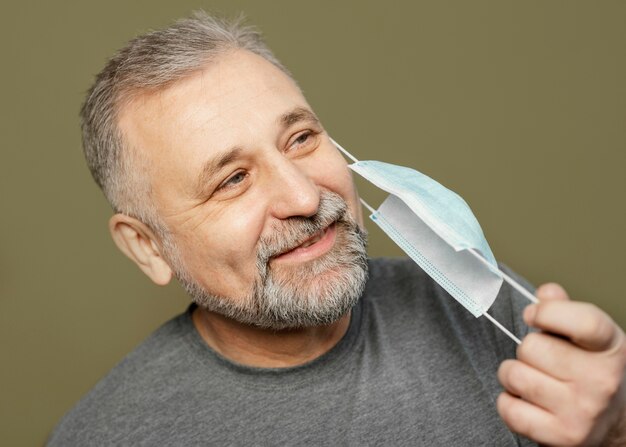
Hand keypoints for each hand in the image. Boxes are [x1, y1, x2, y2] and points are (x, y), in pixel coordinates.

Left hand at [497, 283, 625, 445]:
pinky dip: (508, 402)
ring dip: (513, 374)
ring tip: (532, 378)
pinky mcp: (561, 436)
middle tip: (540, 359)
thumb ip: (565, 311)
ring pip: (514, 374)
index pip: (582, 321)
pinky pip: (509, 408)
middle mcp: (601, 381)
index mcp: (610, 348)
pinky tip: (526, 400)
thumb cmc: (595, 372)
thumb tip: (546, 292)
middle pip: (532, 347)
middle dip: (527, 349)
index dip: (547, 312)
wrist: (617, 424)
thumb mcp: (591, 338)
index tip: (532, 314)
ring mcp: (582, 411)